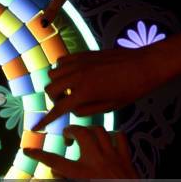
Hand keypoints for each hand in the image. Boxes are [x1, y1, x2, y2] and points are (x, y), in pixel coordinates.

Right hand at [25, 125, 136, 178]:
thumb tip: (54, 174)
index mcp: (83, 174)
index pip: (54, 161)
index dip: (38, 154)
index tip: (27, 150)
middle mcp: (97, 161)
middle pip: (80, 133)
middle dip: (70, 130)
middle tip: (67, 137)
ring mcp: (113, 157)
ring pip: (99, 130)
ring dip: (88, 130)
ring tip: (84, 136)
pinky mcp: (126, 158)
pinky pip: (119, 136)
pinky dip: (111, 134)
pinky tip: (106, 141)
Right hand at [33, 47, 168, 130]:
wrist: (145, 64)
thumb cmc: (131, 88)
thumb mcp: (110, 107)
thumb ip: (86, 110)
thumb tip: (72, 109)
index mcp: (84, 93)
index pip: (58, 109)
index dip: (45, 120)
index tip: (35, 127)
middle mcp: (77, 76)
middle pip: (50, 89)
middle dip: (55, 98)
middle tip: (67, 102)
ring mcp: (79, 63)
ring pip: (53, 74)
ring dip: (57, 83)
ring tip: (71, 87)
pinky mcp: (83, 54)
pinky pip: (61, 61)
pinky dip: (62, 69)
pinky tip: (74, 74)